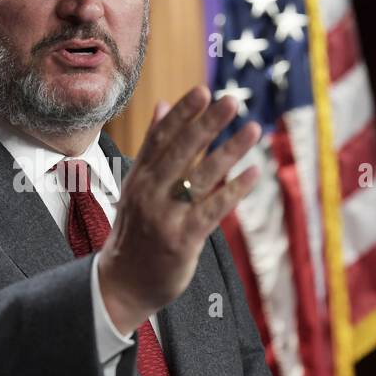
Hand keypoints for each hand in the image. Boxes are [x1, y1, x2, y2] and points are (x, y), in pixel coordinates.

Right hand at [97, 86, 260, 334]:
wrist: (121, 284)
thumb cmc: (135, 232)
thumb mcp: (136, 186)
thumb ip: (152, 147)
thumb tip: (164, 104)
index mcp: (138, 177)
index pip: (160, 138)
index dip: (182, 114)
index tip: (202, 90)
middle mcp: (149, 193)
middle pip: (180, 152)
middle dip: (206, 124)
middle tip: (230, 100)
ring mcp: (165, 217)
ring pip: (200, 178)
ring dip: (229, 151)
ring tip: (252, 129)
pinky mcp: (182, 240)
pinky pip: (212, 210)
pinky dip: (234, 191)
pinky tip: (254, 173)